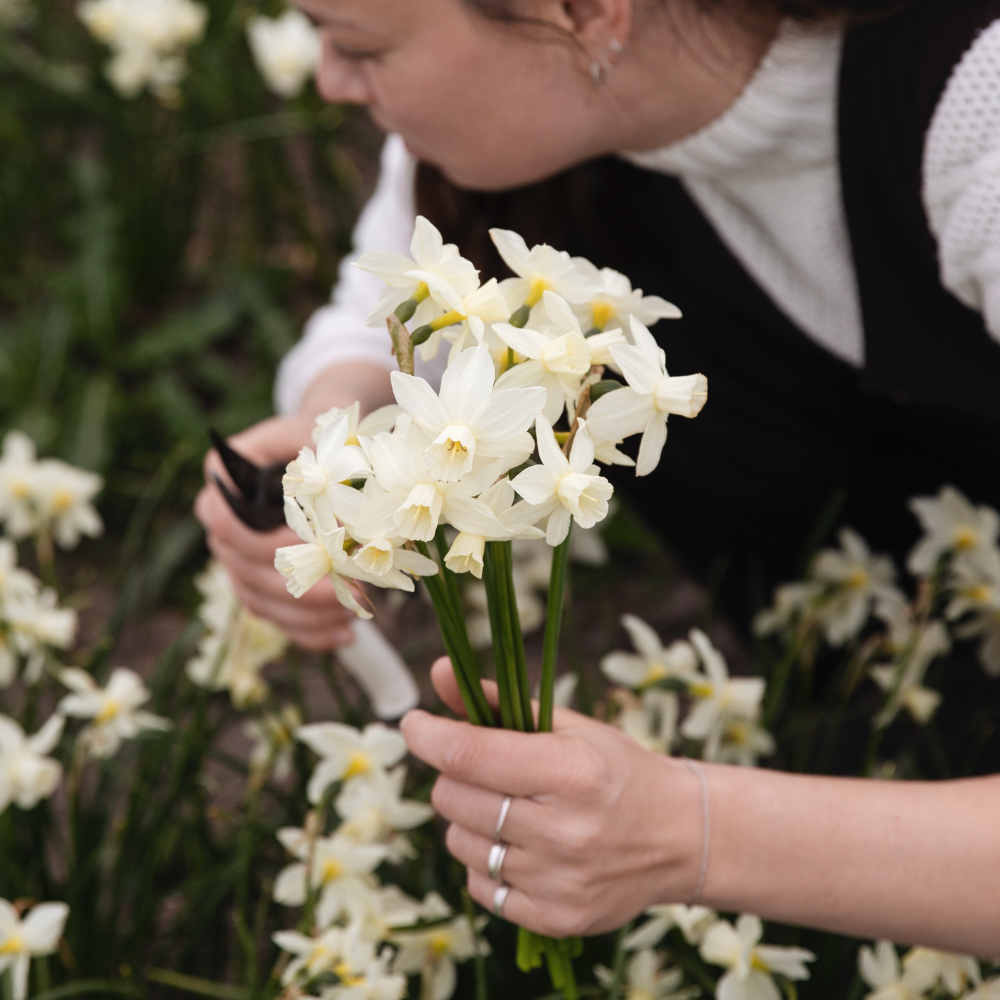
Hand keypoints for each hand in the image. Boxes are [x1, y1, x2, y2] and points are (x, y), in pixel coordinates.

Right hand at [194, 415, 359, 649]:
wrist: (328, 450)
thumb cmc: (321, 436)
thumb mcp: (318, 433)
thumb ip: (318, 460)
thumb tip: (336, 513)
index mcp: (222, 485)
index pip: (227, 523)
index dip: (269, 541)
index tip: (319, 546)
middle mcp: (222, 529)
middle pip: (246, 570)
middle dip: (300, 586)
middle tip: (348, 589)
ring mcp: (239, 563)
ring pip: (261, 601)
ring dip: (307, 615)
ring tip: (352, 612)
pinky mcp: (262, 588)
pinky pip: (278, 618)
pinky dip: (310, 632)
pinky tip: (344, 635)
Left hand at [401, 659, 703, 937]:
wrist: (678, 836)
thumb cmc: (616, 770)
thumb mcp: (568, 726)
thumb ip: (499, 702)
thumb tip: (436, 672)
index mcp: (571, 771)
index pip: (470, 753)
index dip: (429, 736)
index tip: (414, 723)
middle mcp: (565, 830)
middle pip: (453, 798)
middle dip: (456, 776)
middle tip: (486, 770)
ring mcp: (558, 881)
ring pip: (459, 842)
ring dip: (469, 820)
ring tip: (510, 809)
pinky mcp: (554, 919)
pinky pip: (478, 887)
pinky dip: (486, 862)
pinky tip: (521, 847)